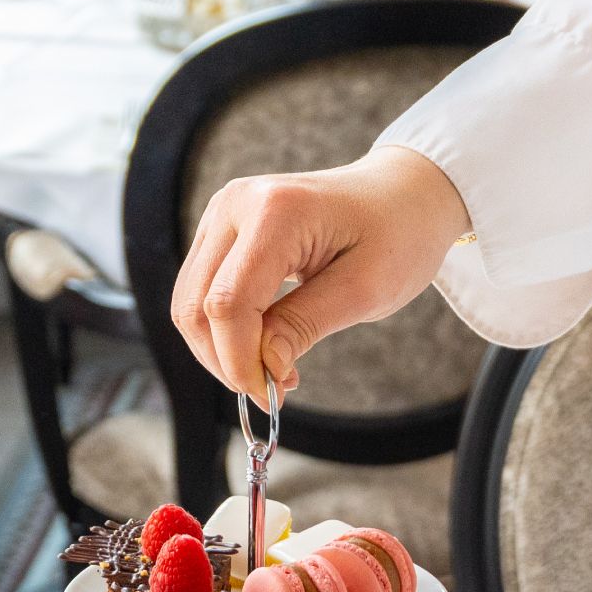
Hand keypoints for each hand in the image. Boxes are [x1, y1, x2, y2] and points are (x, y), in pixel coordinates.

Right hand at [171, 144, 472, 404]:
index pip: (228, 303)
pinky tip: (265, 345)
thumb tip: (263, 369)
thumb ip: (306, 325)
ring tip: (275, 370)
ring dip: (221, 349)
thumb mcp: (366, 289)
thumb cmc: (398, 234)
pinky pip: (202, 292)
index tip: (271, 397)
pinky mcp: (220, 229)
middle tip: (274, 391)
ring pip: (190, 303)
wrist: (401, 194)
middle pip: (197, 305)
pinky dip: (224, 330)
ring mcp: (222, 212)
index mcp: (276, 211)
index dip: (240, 360)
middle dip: (226, 360)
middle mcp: (235, 204)